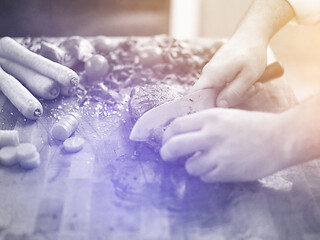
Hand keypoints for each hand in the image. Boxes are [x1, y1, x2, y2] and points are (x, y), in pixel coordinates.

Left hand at [160, 108, 292, 182]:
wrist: (279, 139)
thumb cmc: (252, 125)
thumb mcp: (225, 115)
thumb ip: (203, 123)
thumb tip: (181, 133)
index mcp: (209, 118)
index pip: (176, 126)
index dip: (167, 135)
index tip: (167, 140)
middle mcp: (210, 135)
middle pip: (174, 146)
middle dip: (166, 152)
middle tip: (167, 155)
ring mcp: (218, 155)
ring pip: (190, 166)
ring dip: (192, 165)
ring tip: (203, 161)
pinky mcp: (226, 172)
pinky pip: (205, 177)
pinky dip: (207, 174)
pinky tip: (217, 167)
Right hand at [191, 36, 267, 107]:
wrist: (252, 33)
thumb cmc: (252, 53)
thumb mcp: (248, 76)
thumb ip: (233, 93)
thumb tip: (220, 106)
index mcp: (211, 75)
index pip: (195, 97)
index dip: (200, 108)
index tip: (215, 113)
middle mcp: (207, 74)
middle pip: (209, 97)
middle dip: (230, 100)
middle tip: (251, 91)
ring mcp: (212, 72)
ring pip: (218, 92)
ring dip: (236, 93)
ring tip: (255, 85)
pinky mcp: (218, 71)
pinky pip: (222, 85)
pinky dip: (235, 87)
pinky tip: (250, 82)